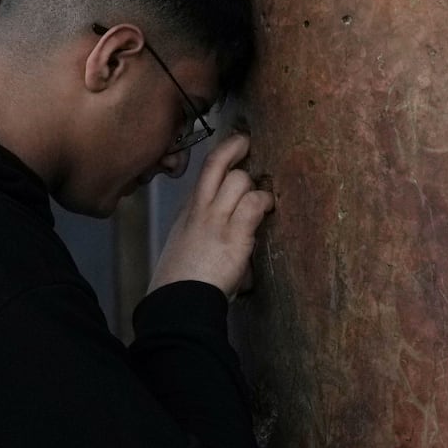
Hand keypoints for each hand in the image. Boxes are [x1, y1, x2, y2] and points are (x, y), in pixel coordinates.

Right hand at [149, 132, 275, 300]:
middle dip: (235, 147)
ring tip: (264, 199)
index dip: (222, 157)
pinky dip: (264, 202)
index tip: (234, 150)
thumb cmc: (180, 284)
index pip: (204, 173)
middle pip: (216, 162)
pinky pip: (253, 204)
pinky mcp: (233, 235)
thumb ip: (204, 232)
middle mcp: (198, 209)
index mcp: (187, 212)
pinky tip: (269, 208)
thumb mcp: (183, 249)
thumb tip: (232, 234)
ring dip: (255, 187)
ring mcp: (215, 219)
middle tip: (247, 144)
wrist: (178, 303)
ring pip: (239, 179)